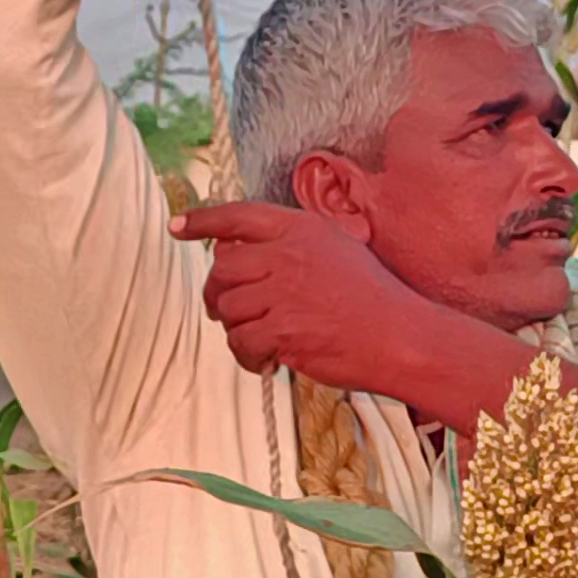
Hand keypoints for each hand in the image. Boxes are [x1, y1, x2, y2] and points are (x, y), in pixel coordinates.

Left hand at [169, 202, 426, 392]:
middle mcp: (288, 254)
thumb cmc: (372, 298)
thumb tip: (241, 251)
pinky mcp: (283, 329)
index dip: (203, 220)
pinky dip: (246, 356)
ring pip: (228, 308)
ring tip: (258, 342)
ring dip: (235, 329)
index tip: (178, 226)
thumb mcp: (338, 249)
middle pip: (222, 268)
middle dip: (215, 294)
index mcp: (301, 229)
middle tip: (223, 311)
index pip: (238, 216)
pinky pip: (240, 341)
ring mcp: (284, 292)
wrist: (399, 336)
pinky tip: (266, 361)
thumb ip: (293, 244)